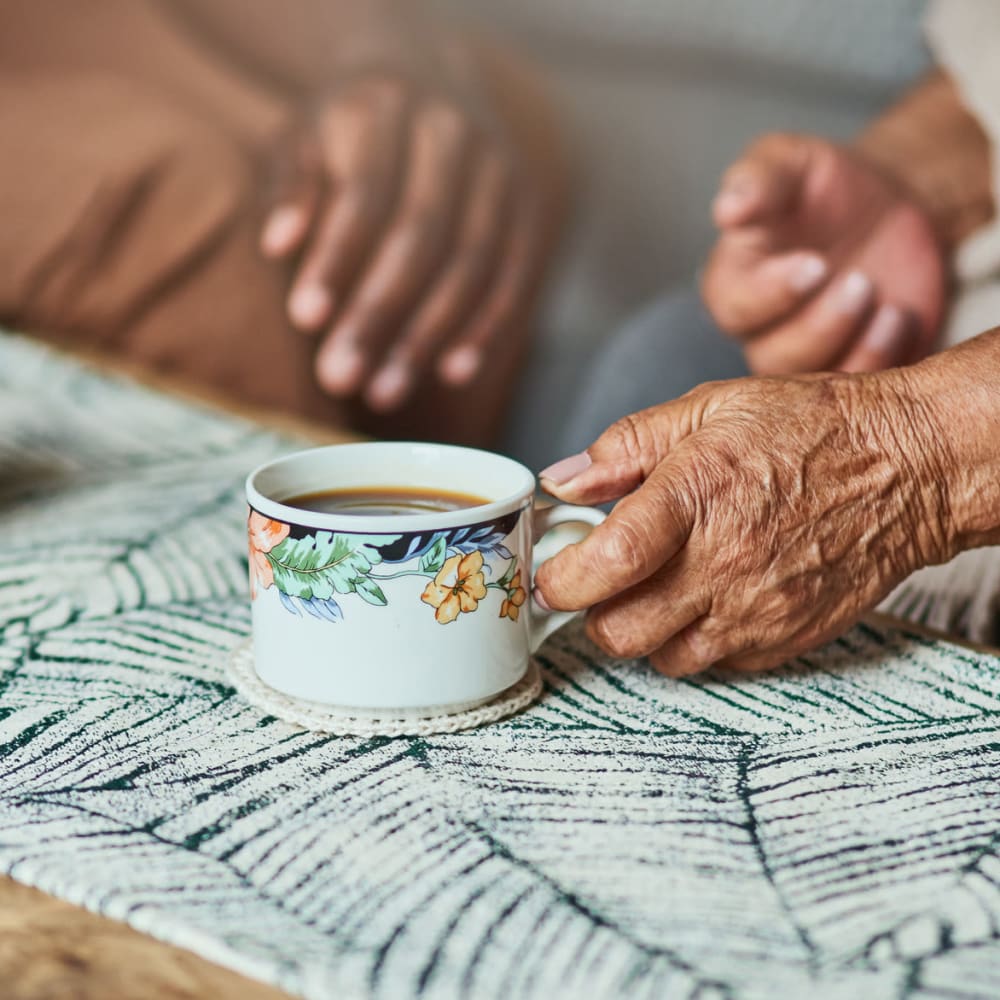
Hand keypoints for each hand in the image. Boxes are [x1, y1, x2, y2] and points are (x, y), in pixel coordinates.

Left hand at [260, 53, 553, 412]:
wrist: (430, 76)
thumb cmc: (347, 129)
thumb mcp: (302, 138)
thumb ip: (290, 189)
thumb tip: (277, 247)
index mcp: (385, 106)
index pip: (364, 193)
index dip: (336, 259)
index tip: (304, 320)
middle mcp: (453, 132)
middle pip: (421, 235)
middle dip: (378, 315)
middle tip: (339, 380)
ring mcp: (500, 170)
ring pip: (470, 264)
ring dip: (427, 337)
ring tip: (383, 393)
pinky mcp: (527, 207)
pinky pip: (513, 277)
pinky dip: (485, 329)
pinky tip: (452, 374)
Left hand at [534, 369, 954, 675]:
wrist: (906, 466)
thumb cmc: (809, 429)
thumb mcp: (709, 408)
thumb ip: (626, 446)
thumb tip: (563, 480)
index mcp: (696, 496)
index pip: (608, 563)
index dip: (562, 580)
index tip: (550, 574)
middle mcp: (724, 563)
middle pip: (620, 631)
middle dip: (593, 612)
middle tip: (600, 582)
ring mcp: (758, 609)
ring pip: (663, 658)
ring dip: (644, 630)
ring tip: (658, 587)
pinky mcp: (787, 637)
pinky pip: (717, 663)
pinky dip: (696, 640)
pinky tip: (708, 598)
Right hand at [702, 133, 947, 374]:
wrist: (885, 208)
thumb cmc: (822, 187)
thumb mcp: (790, 164)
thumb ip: (759, 181)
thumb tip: (728, 208)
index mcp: (734, 284)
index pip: (736, 308)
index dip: (772, 294)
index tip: (815, 263)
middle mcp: (763, 331)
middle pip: (774, 357)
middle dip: (820, 326)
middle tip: (861, 282)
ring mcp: (807, 356)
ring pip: (814, 382)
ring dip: (854, 350)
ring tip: (887, 306)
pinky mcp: (851, 366)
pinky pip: (860, 386)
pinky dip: (883, 361)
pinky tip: (898, 319)